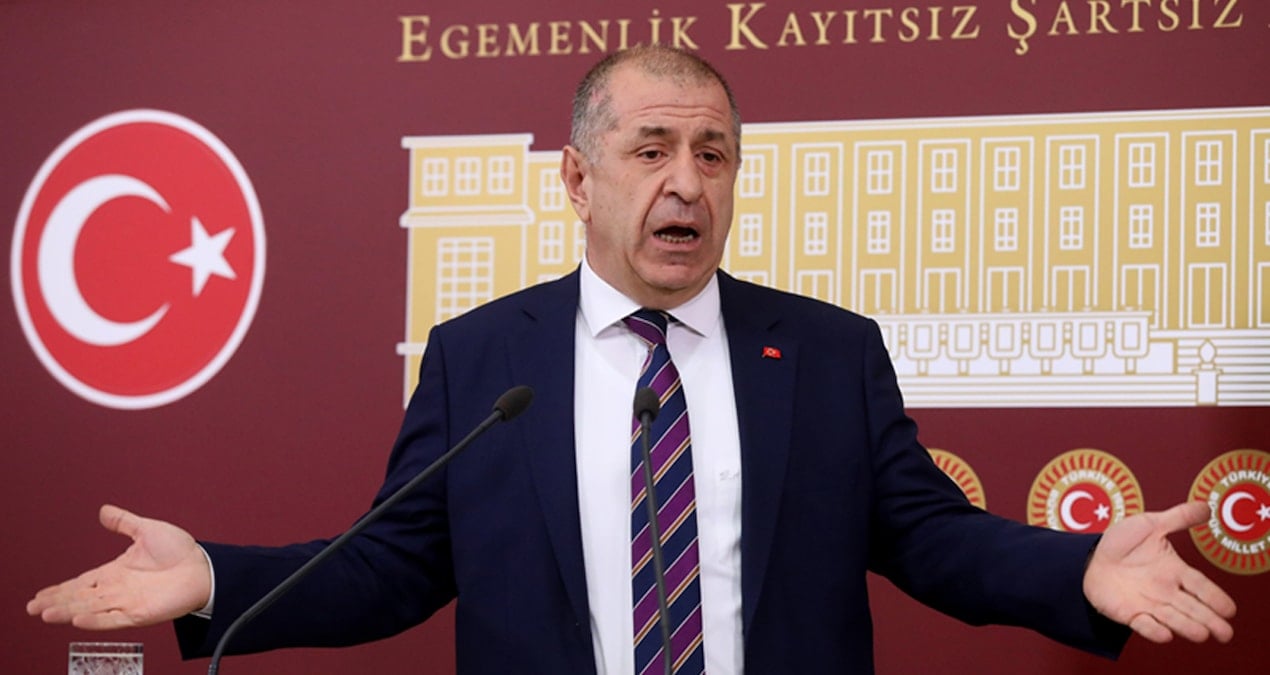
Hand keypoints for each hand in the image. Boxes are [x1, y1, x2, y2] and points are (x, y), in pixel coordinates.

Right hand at [26, 504, 211, 629]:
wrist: (205, 567)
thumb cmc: (181, 551)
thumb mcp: (147, 530)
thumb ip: (123, 522)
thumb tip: (103, 510)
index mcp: (116, 572)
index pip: (81, 583)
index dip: (60, 589)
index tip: (39, 596)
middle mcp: (118, 589)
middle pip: (80, 598)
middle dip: (56, 602)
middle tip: (32, 608)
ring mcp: (127, 602)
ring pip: (90, 609)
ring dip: (68, 611)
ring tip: (47, 614)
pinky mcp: (140, 614)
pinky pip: (113, 619)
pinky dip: (95, 620)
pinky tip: (78, 619)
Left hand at [1083, 501, 1236, 643]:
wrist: (1088, 557)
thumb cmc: (1121, 542)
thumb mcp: (1149, 524)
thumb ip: (1177, 517)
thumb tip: (1206, 506)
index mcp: (1175, 570)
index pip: (1200, 586)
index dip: (1215, 597)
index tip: (1230, 609)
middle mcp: (1166, 590)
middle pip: (1193, 608)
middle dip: (1210, 620)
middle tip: (1225, 633)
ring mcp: (1149, 604)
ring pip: (1173, 619)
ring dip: (1187, 627)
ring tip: (1202, 634)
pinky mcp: (1130, 614)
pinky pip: (1144, 625)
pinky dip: (1154, 631)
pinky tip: (1165, 634)